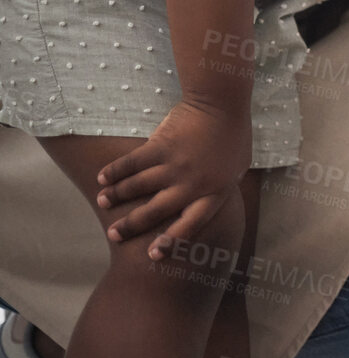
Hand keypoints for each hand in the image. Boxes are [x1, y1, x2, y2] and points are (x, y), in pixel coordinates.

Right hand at [93, 99, 250, 257]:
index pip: (191, 225)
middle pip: (156, 212)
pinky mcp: (160, 147)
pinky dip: (115, 171)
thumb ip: (221, 186)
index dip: (171, 242)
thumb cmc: (233, 134)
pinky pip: (132, 163)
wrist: (222, 103)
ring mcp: (175, 165)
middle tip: (113, 234)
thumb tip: (207, 202)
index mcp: (215, 192)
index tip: (152, 254)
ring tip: (103, 201)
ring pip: (138, 187)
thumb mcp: (237, 167)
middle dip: (131, 225)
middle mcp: (193, 184)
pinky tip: (102, 177)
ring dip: (116, 196)